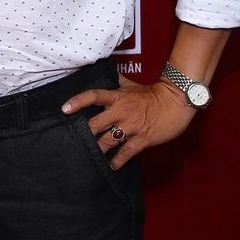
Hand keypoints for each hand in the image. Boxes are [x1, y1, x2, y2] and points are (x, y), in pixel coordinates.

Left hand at [62, 75, 196, 169]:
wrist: (176, 101)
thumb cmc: (152, 93)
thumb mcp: (130, 85)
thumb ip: (115, 82)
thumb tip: (102, 73)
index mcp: (117, 96)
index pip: (93, 96)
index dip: (77, 101)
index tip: (64, 109)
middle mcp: (120, 111)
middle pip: (96, 123)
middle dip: (85, 133)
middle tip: (74, 140)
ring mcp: (131, 126)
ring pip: (108, 140)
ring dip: (98, 149)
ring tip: (89, 155)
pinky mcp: (142, 139)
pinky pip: (126, 152)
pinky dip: (117, 160)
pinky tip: (111, 165)